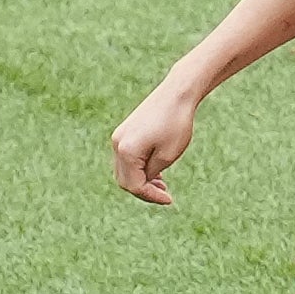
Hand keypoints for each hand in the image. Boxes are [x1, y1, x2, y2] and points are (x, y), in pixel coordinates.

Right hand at [109, 82, 200, 204]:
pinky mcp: (125, 131)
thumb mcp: (167, 156)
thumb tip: (142, 183)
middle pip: (125, 180)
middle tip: (164, 194)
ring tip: (162, 184)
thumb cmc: (176, 124)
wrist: (177, 94)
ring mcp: (119, 137)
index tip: (169, 200)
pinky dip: (139, 168)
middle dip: (143, 190)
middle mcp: (117, 144)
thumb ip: (152, 174)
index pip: (134, 185)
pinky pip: (127, 158)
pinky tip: (157, 171)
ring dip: (141, 180)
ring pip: (124, 170)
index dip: (151, 196)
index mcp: (126, 151)